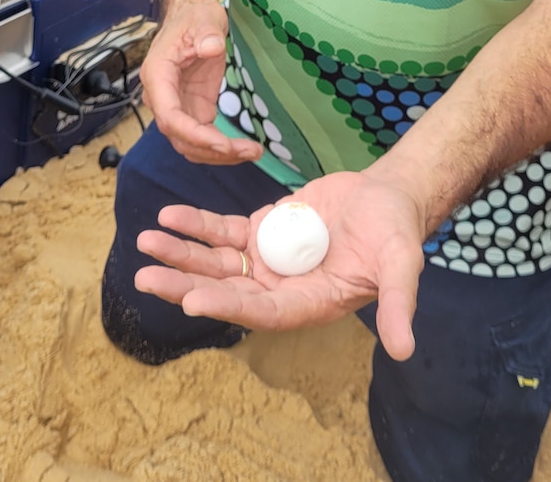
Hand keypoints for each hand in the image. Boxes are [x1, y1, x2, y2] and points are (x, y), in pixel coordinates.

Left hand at [134, 171, 426, 360]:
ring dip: (181, 254)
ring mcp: (266, 261)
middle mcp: (281, 289)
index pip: (262, 313)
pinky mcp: (259, 232)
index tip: (192, 299)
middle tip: (145, 278)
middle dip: (185, 284)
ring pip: (216, 263)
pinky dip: (197, 226)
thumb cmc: (395, 232)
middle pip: (227, 291)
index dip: (228, 306)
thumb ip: (397, 305)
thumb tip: (405, 351)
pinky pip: (222, 232)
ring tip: (147, 241)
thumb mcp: (401, 266)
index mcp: (309, 305)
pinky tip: (170, 217)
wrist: (385, 197)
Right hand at [140, 0, 263, 163]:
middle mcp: (162, 98)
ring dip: (219, 155)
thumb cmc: (194, 17)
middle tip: (250, 151)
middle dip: (214, 151)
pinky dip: (221, 149)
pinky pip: (203, 139)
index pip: (170, 117)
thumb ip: (206, 33)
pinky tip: (244, 148)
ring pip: (191, 145)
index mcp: (158, 76)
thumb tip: (211, 47)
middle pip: (181, 138)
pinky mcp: (194, 110)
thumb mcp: (204, 17)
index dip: (194, 135)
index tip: (223, 144)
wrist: (193, 18)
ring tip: (253, 152)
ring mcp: (178, 107)